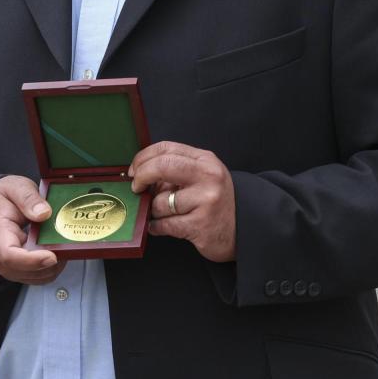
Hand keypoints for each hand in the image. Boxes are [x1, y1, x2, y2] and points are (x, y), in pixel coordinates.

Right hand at [0, 175, 66, 283]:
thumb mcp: (15, 187)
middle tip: (65, 245)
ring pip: (34, 277)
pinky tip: (54, 252)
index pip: (10, 255)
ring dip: (52, 267)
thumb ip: (28, 198)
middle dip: (50, 263)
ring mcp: (5, 264)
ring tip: (60, 247)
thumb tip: (44, 213)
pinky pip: (36, 277)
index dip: (33, 260)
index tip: (52, 256)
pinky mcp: (14, 269)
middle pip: (25, 270)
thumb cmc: (1, 197)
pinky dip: (49, 269)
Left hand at [128, 141, 235, 261]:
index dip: (143, 157)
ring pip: (160, 201)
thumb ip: (174, 171)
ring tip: (165, 213)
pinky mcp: (201, 225)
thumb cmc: (215, 202)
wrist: (243, 230)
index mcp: (205, 160)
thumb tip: (139, 174)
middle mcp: (208, 177)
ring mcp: (206, 200)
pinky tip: (162, 226)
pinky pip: (164, 224)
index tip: (134, 169)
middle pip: (161, 166)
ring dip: (154, 210)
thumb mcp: (201, 177)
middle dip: (142, 176)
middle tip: (136, 187)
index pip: (166, 148)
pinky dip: (157, 226)